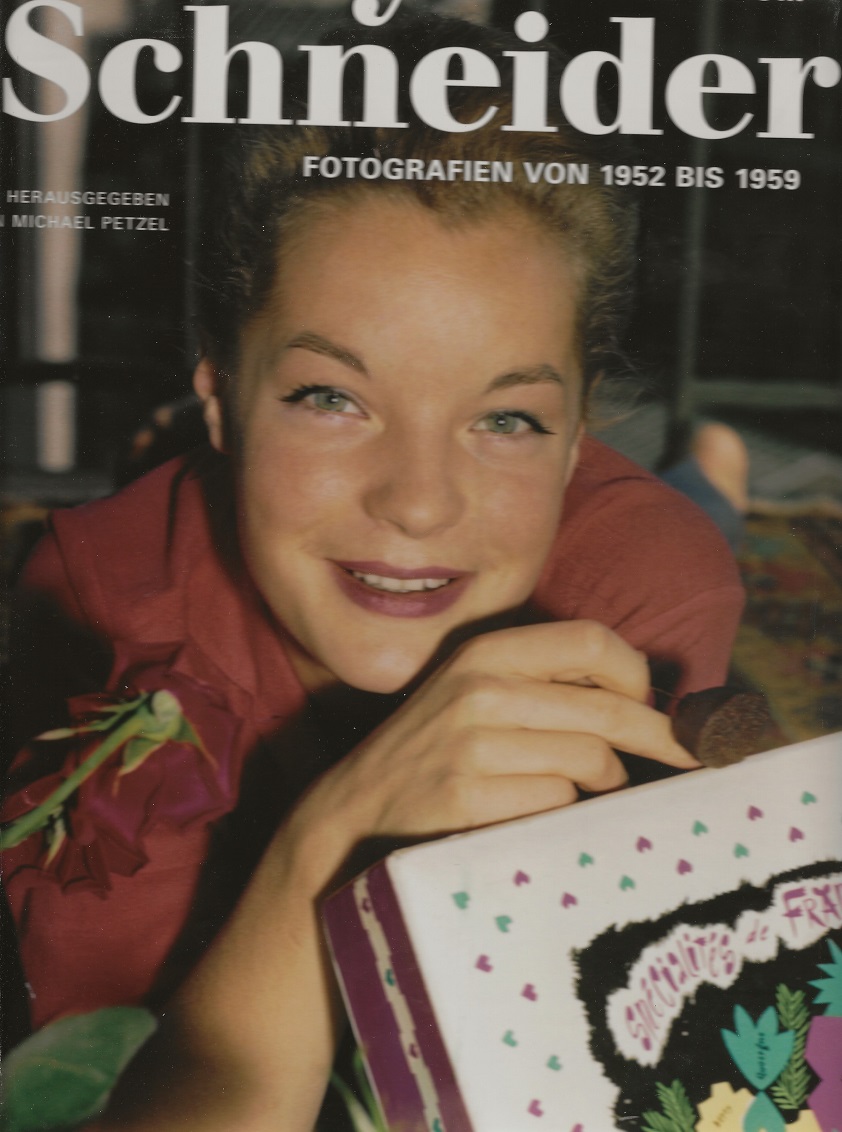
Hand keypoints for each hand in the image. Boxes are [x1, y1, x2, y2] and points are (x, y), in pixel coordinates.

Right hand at [292, 620, 698, 882]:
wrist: (353, 817)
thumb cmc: (433, 754)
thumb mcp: (475, 695)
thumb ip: (545, 685)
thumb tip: (648, 699)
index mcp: (486, 652)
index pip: (593, 642)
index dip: (639, 676)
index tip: (656, 706)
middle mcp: (479, 689)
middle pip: (608, 710)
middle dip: (660, 740)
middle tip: (689, 762)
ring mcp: (471, 745)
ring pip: (590, 763)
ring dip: (600, 786)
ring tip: (572, 793)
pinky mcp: (469, 800)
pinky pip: (557, 805)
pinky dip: (561, 817)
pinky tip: (532, 819)